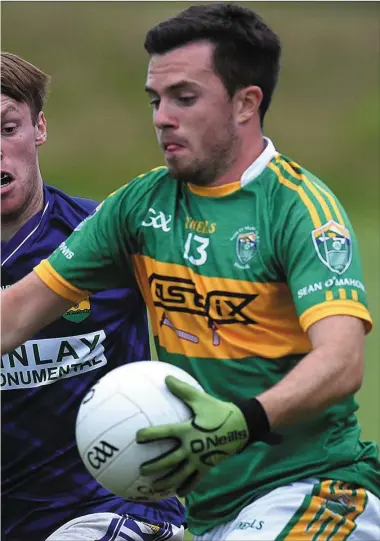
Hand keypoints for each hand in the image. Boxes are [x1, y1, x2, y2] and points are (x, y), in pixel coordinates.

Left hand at [136, 376, 249, 496]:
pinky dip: (185, 487)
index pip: (165, 433)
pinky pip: (195, 481)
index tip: (137, 437)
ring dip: (166, 481)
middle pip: (169, 460)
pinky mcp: (207, 467)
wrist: (241, 425)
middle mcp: (191, 447)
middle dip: (154, 466)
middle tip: (141, 470)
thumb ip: (182, 390)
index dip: (150, 434)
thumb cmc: (218, 410)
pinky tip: (177, 492)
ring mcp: (200, 460)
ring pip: (180, 475)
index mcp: (188, 430)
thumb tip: (166, 377)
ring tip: (154, 487)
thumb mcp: (200, 398)